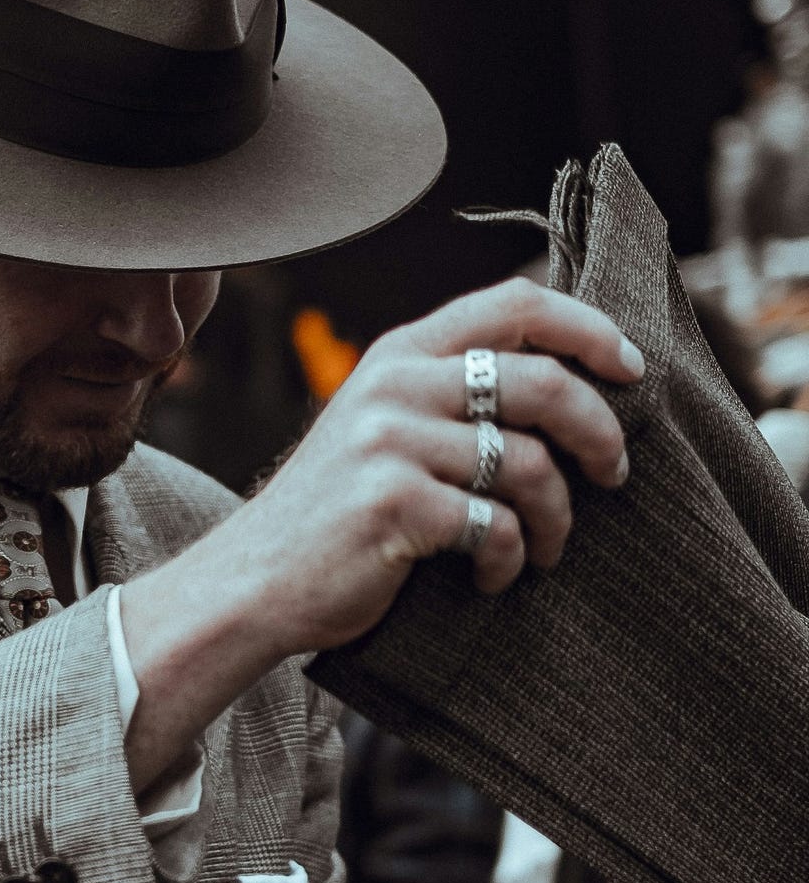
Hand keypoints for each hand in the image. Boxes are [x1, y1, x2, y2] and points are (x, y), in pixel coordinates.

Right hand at [120, 277, 643, 792]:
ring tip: (546, 550)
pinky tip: (490, 576)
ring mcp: (388, 442)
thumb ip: (447, 393)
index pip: (514, 303)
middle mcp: (392, 384)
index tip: (628, 368)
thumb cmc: (335, 512)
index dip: (588, 329)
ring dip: (557, 519)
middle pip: (542, 382)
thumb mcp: (380, 426)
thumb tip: (571, 386)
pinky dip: (508, 560)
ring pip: (528, 465)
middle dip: (599, 434)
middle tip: (613, 476)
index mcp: (398, 354)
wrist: (254, 578)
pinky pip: (494, 525)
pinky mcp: (390, 502)